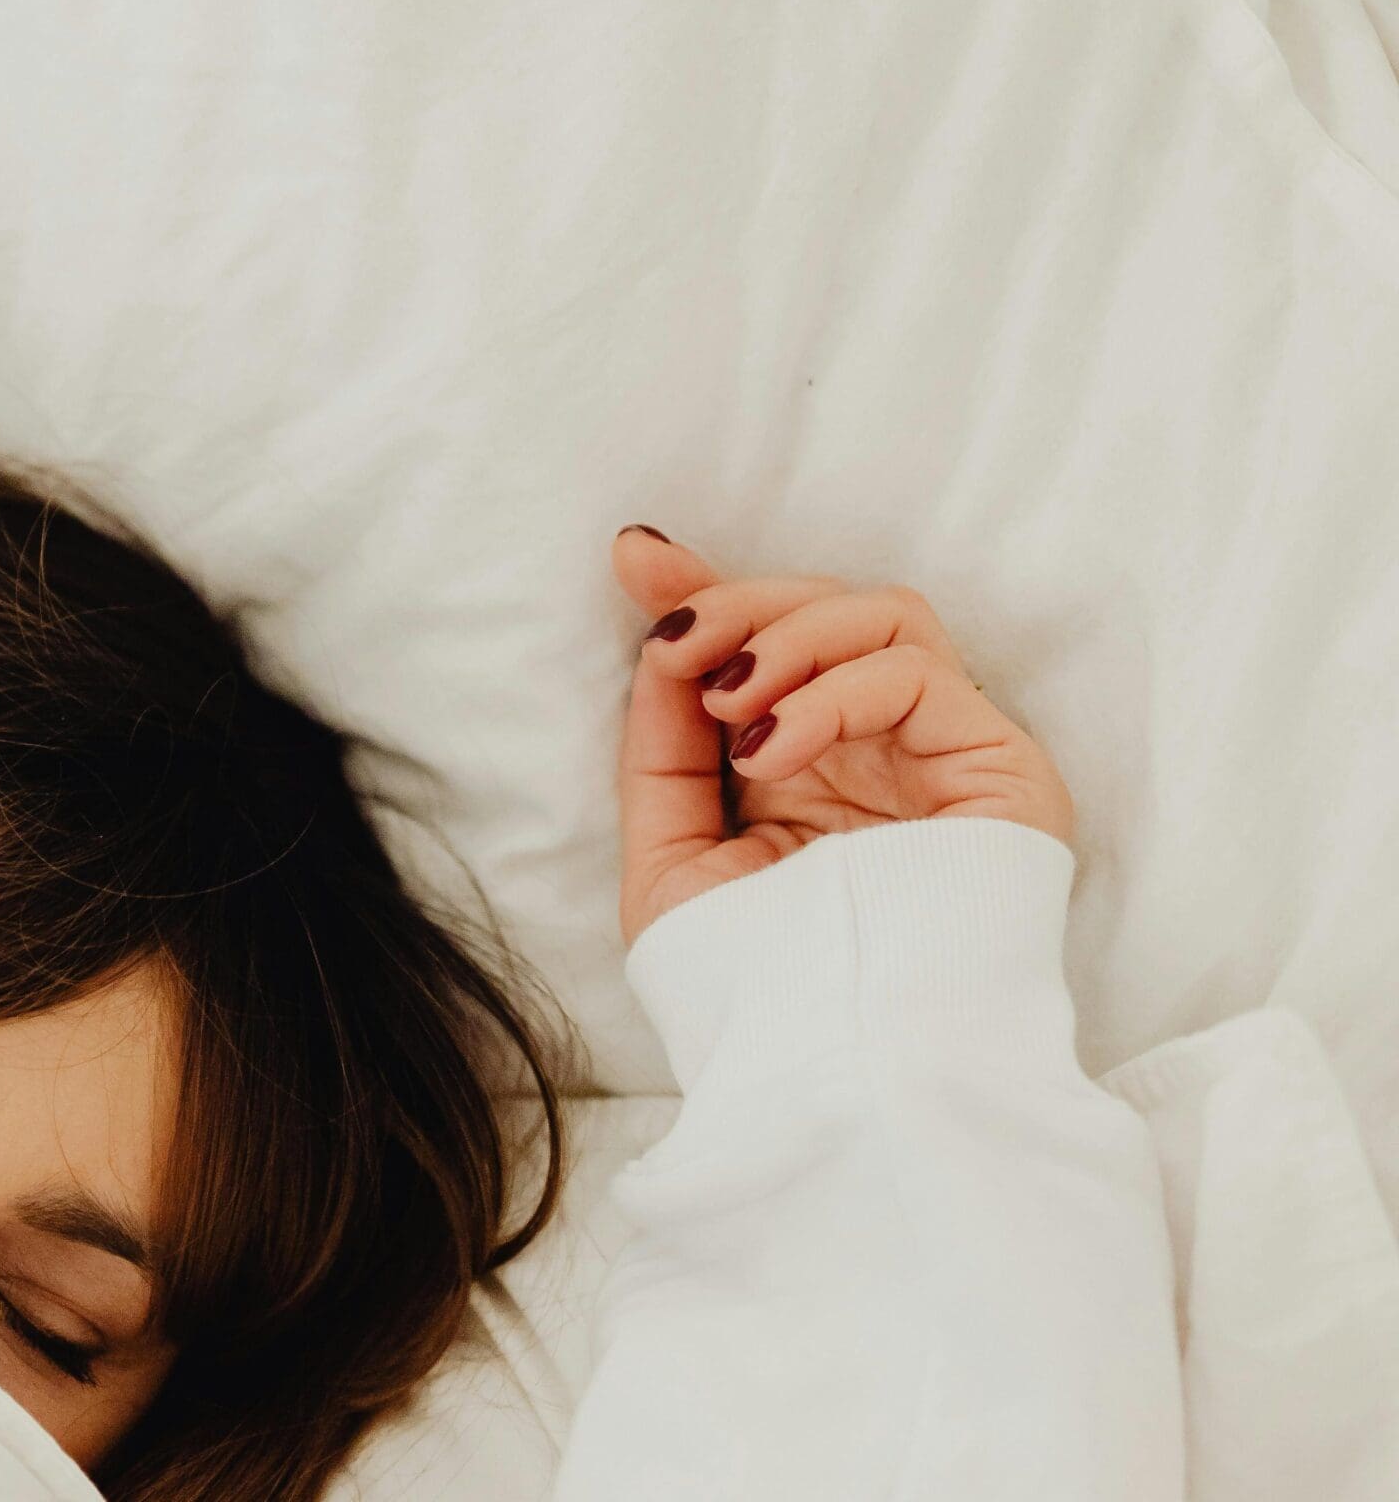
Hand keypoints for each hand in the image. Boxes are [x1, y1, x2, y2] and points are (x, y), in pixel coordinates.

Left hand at [610, 526, 1072, 943]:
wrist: (836, 1079)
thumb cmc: (756, 986)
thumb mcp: (673, 852)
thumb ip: (663, 741)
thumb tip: (659, 631)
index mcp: (810, 764)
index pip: (772, 640)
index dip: (707, 587)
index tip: (634, 557)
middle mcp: (883, 751)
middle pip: (827, 609)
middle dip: (739, 601)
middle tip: (679, 643)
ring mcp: (946, 756)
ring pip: (884, 614)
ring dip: (786, 634)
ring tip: (728, 704)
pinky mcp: (1004, 770)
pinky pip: (919, 671)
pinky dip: (833, 690)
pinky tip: (773, 750)